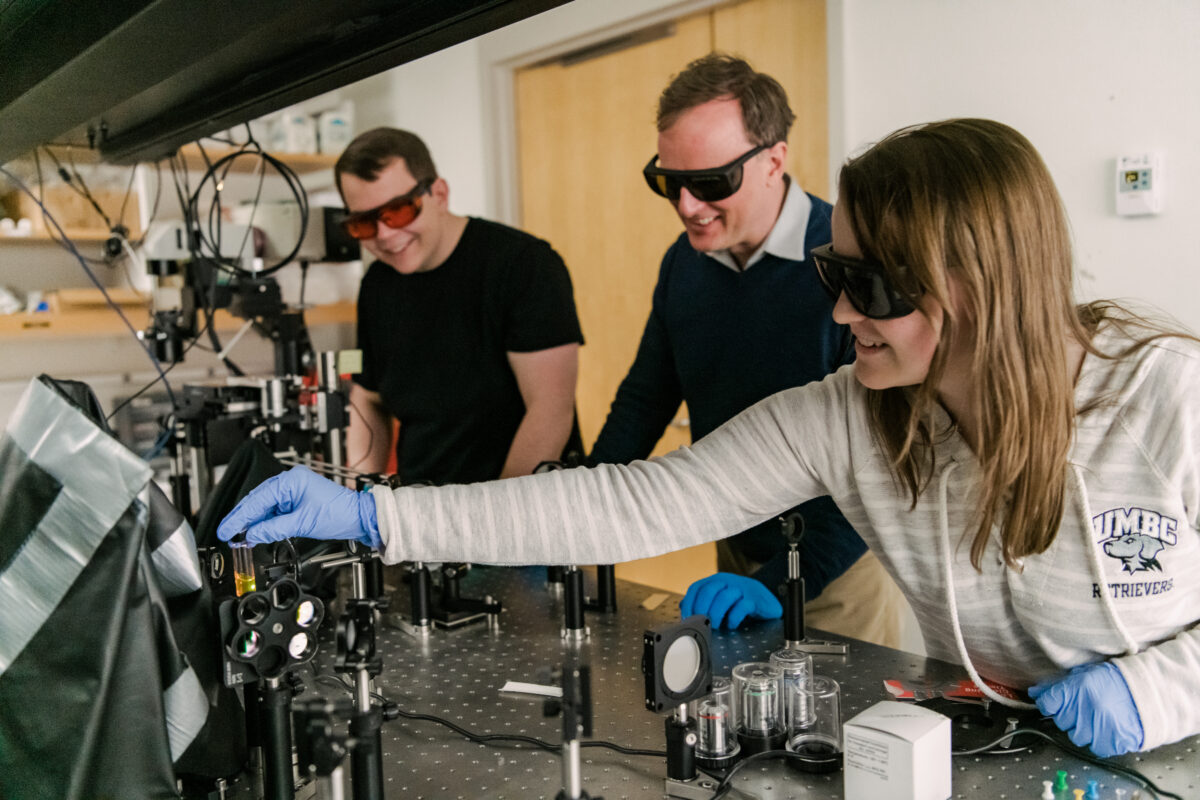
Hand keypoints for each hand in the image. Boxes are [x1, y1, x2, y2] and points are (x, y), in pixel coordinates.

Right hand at [216, 466, 380, 548]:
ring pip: (265, 507)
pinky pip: (275, 511)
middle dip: (242, 519)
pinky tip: (255, 532)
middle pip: (257, 501)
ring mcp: (293, 491)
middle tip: (226, 533)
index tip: (225, 529)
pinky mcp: (297, 501)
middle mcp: (290, 482)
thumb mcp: (302, 523)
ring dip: (252, 522)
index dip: (239, 517)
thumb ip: (274, 528)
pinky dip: (265, 522)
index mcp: (291, 480)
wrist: (359, 518)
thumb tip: (252, 534)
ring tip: (238, 536)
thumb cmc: (339, 513)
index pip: (257, 499)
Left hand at [680, 572, 781, 629]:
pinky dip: (734, 618)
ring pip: (724, 597)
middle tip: (703, 623)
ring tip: (716, 626)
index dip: (689, 604)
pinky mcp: (754, 599)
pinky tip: (732, 625)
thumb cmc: (738, 602)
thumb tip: (683, 608)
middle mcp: (727, 582)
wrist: (765, 600)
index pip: (696, 588)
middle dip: (703, 610)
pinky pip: (742, 606)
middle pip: (708, 591)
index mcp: (715, 581)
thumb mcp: (718, 599)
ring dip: (717, 614)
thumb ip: (702, 602)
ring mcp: (741, 589)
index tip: (687, 618)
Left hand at [1028, 661, 1143, 756]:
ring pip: (1076, 736)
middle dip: (1068, 715)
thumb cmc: (1116, 682)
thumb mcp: (1084, 674)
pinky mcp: (1112, 742)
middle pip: (1061, 721)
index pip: (1048, 703)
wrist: (1148, 693)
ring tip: (1096, 718)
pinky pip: (1095, 748)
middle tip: (1083, 708)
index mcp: (1078, 688)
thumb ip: (1058, 685)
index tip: (1053, 703)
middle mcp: (1086, 708)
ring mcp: (1100, 727)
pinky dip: (1098, 741)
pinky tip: (1105, 729)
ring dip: (1082, 729)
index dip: (1049, 704)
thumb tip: (1036, 693)